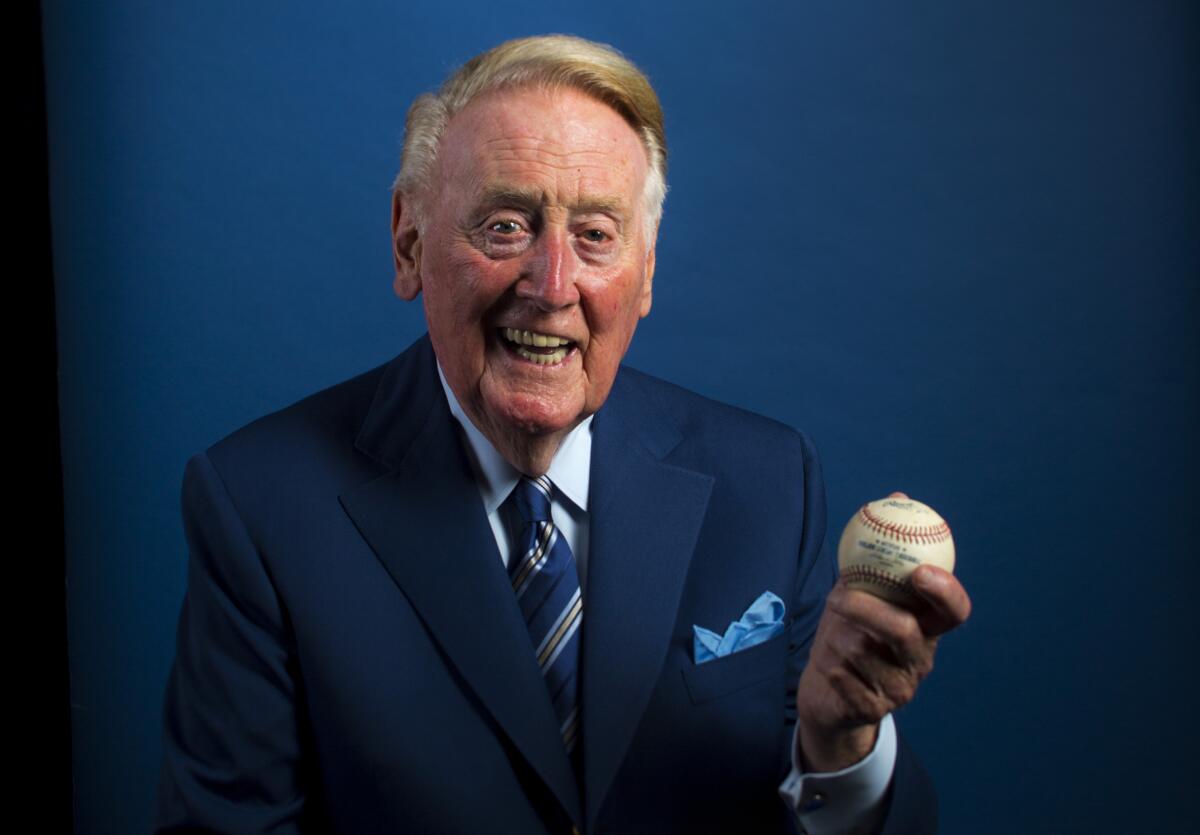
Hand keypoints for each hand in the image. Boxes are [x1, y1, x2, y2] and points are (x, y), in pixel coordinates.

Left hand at [795, 493, 971, 772]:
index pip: (953, 611)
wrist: (825, 691)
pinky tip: (827, 665)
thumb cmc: (848, 631)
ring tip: (830, 634)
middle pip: (907, 633)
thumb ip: (875, 551)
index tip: (920, 572)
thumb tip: (898, 496)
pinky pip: (845, 678)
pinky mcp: (874, 710)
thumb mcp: (858, 589)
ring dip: (838, 638)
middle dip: (871, 612)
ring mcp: (900, 687)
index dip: (946, 592)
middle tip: (841, 596)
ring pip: (867, 654)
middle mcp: (920, 657)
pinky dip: (828, 665)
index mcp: (926, 626)